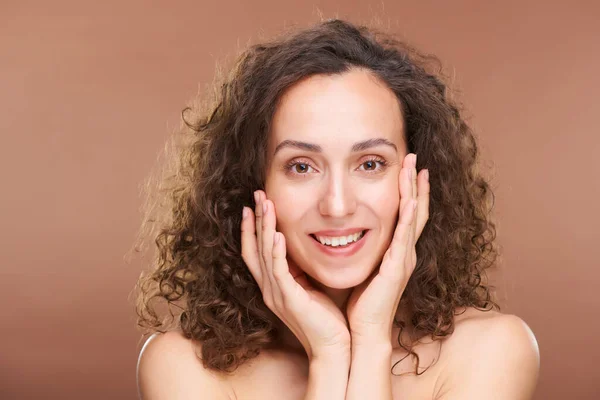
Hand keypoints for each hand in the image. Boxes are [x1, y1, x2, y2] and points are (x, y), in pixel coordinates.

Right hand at [241, 190, 350, 359]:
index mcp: (274, 286)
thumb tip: (304, 249)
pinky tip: (277, 234)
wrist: (334, 349)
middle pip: (254, 248)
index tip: (254, 205)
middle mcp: (270, 289)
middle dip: (254, 219)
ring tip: (265, 204)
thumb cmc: (327, 320)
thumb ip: (301, 271)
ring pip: (263, 254)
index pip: (256, 251)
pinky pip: (278, 271)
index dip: (252, 228)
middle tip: (256, 194)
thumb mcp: (310, 289)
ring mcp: (277, 294)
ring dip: (263, 227)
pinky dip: (276, 251)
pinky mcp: (289, 299)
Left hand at [345, 153, 429, 345]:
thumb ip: (359, 252)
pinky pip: (405, 236)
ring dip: (415, 190)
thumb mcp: (361, 270)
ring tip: (416, 167)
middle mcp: (404, 253)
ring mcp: (403, 259)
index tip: (408, 169)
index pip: (405, 216)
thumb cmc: (359, 305)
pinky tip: (412, 197)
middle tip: (416, 158)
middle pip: (415, 210)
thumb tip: (344, 234)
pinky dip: (409, 215)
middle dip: (416, 183)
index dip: (409, 192)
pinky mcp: (397, 268)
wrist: (362, 333)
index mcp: (395, 254)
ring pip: (413, 217)